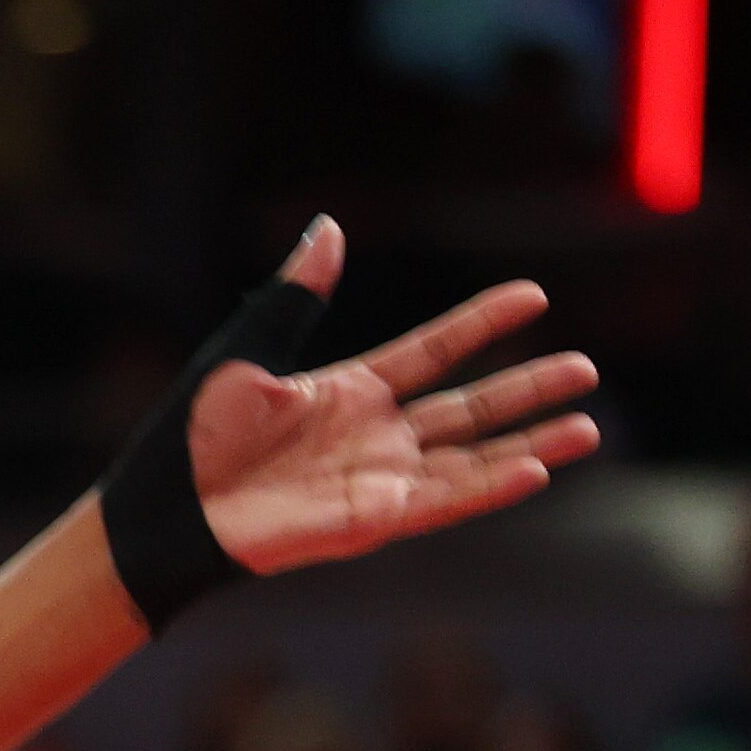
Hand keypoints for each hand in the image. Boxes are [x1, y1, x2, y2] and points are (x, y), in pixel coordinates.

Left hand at [191, 220, 599, 576]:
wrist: (161, 512)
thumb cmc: (190, 439)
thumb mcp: (247, 354)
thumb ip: (294, 296)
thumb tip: (327, 227)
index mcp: (347, 391)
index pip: (433, 350)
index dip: (481, 322)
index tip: (534, 294)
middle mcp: (372, 436)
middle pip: (468, 408)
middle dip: (527, 389)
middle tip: (587, 369)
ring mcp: (376, 481)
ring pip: (470, 460)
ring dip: (529, 444)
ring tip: (588, 428)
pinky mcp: (370, 522)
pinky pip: (441, 502)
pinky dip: (488, 487)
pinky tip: (535, 470)